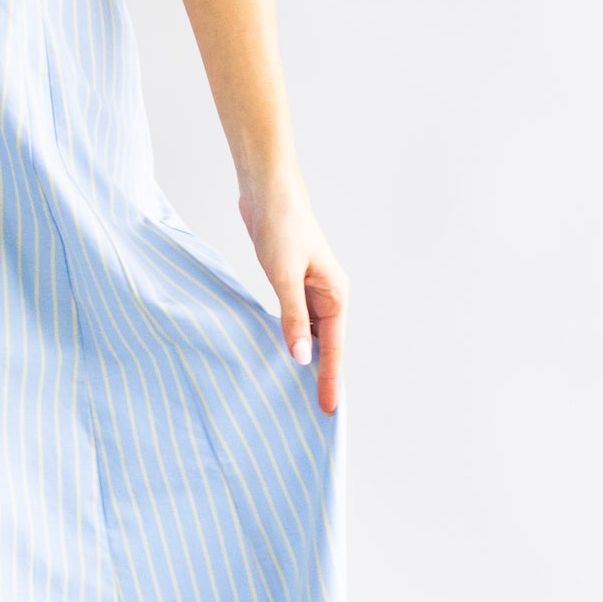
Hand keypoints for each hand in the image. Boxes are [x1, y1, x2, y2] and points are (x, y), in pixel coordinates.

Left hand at [237, 174, 347, 414]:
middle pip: (326, 346)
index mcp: (335, 293)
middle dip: (321, 376)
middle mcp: (327, 294)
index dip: (330, 380)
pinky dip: (288, 338)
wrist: (267, 190)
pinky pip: (293, 320)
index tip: (329, 410)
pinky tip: (278, 353)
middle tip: (314, 411)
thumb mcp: (284, 275)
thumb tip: (300, 357)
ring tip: (294, 391)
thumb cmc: (282, 225)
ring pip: (309, 333)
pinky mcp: (290, 282)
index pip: (333, 348)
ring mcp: (308, 289)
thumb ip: (292, 318)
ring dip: (303, 358)